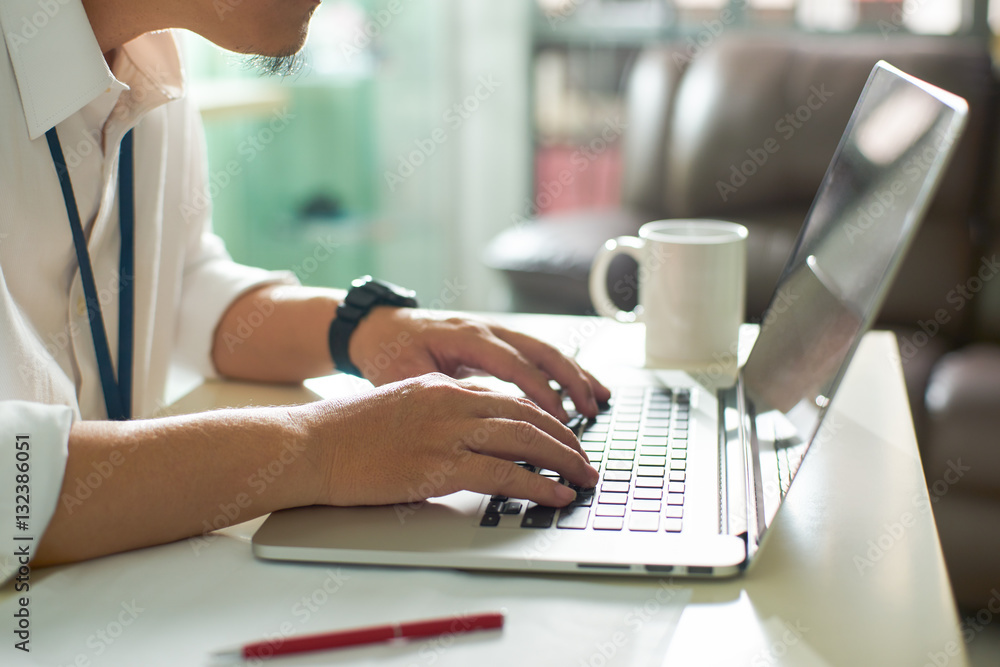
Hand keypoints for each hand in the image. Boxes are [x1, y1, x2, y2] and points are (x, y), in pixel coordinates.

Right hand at [297, 373, 599, 506]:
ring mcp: (446, 432)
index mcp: (441, 387)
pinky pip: (505, 474)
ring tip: (584, 478)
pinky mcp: (439, 465)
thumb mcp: (398, 408)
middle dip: (564, 438)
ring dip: (563, 460)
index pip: (507, 397)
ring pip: (526, 439)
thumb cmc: (343, 434)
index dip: (542, 418)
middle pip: (527, 414)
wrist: (308, 445)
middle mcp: (451, 402)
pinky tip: (557, 495)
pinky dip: (538, 485)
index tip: (561, 436)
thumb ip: (436, 415)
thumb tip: (466, 437)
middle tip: (584, 460)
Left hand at [348, 308, 611, 421]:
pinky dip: (563, 370)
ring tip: (600, 399)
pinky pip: (538, 353)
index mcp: (464, 336)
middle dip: (570, 380)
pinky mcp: (499, 340)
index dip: (539, 391)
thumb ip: (440, 393)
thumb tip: (470, 419)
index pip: (512, 364)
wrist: (379, 327)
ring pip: (546, 349)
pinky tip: (582, 387)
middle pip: (540, 350)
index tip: (559, 418)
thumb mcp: (405, 376)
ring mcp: (495, 331)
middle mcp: (486, 329)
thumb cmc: (388, 353)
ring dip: (575, 373)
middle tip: (589, 411)